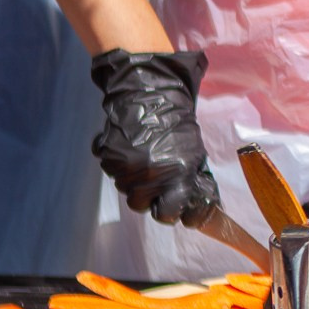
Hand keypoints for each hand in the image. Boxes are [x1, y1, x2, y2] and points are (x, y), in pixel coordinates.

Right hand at [89, 49, 218, 224]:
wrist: (150, 95)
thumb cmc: (178, 124)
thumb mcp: (195, 153)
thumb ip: (194, 181)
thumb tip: (200, 206)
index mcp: (176, 175)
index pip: (171, 213)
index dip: (176, 213)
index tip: (179, 210)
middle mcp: (149, 176)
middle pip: (143, 207)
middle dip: (153, 199)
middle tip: (160, 185)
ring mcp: (125, 169)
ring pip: (127, 191)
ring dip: (137, 183)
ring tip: (147, 162)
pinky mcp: (108, 159)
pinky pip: (114, 173)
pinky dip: (122, 166)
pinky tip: (132, 150)